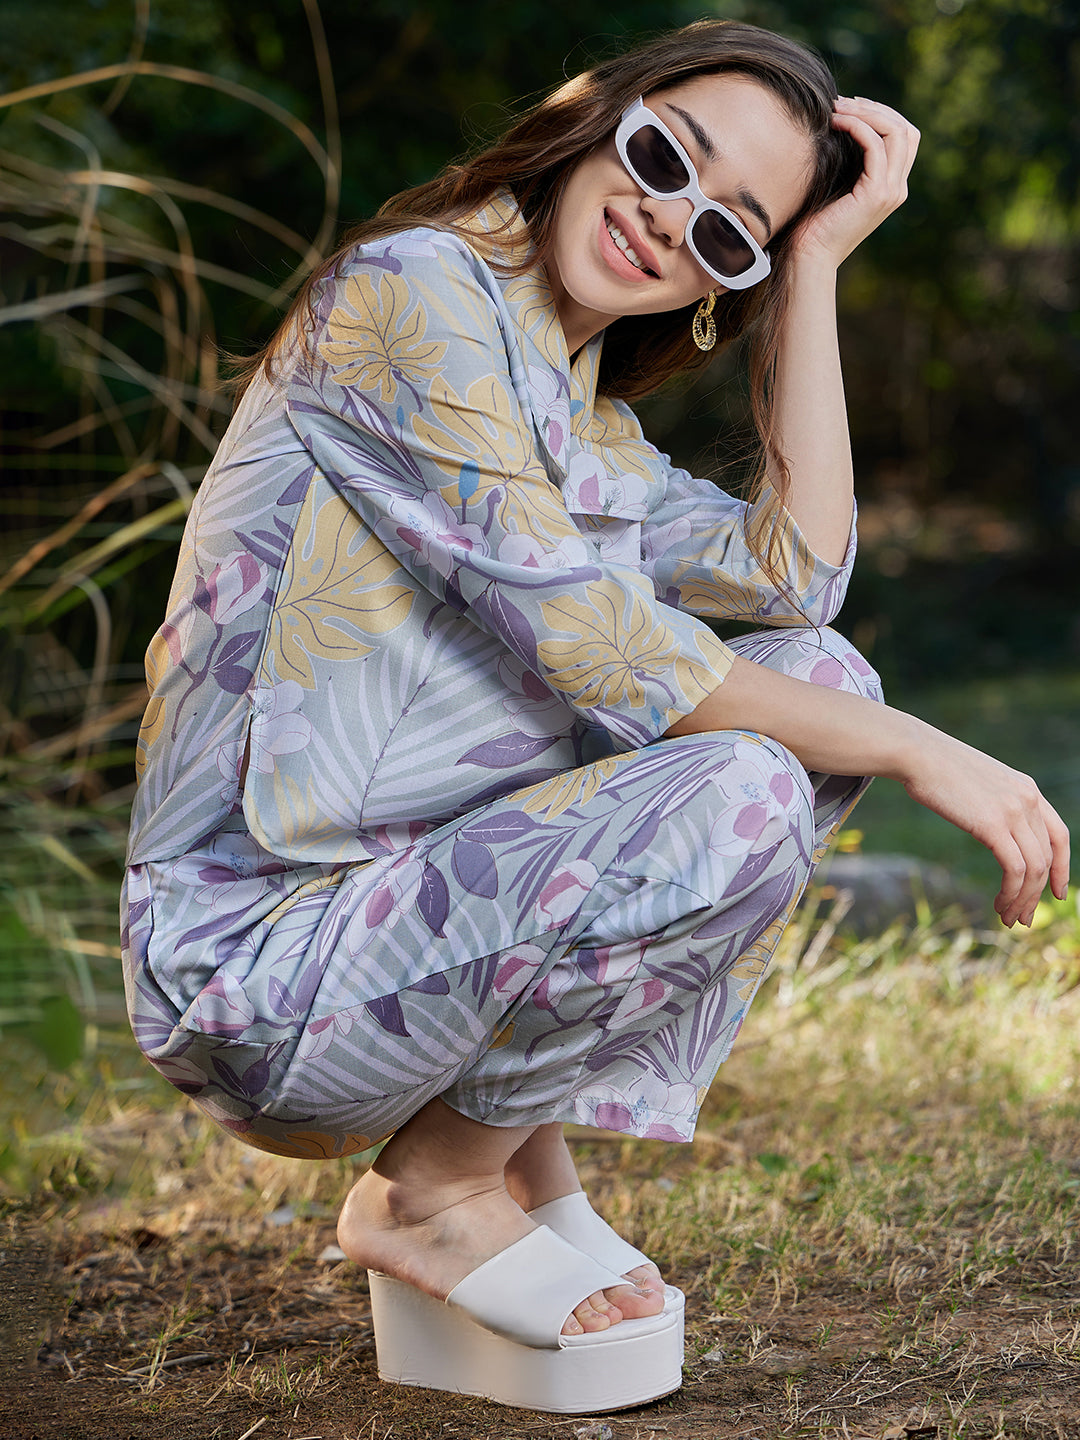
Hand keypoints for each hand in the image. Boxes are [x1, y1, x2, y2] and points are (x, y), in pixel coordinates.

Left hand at [792, 96, 919, 269]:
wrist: (808, 256)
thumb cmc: (813, 223)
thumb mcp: (835, 184)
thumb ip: (848, 160)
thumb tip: (839, 121)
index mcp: (892, 186)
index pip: (904, 136)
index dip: (881, 114)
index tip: (850, 107)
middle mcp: (898, 188)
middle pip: (906, 129)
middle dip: (876, 109)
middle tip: (843, 103)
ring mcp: (891, 192)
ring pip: (896, 132)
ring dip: (867, 113)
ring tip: (838, 109)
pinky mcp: (877, 194)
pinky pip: (876, 147)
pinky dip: (858, 127)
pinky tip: (837, 123)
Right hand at [899, 728, 1070, 927]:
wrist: (917, 753)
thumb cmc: (936, 767)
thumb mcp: (978, 782)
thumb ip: (994, 802)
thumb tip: (991, 825)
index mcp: (1028, 789)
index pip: (1059, 835)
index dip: (1063, 867)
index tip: (1057, 892)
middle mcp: (1028, 800)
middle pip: (1047, 858)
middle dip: (1037, 895)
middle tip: (1022, 918)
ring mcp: (1013, 812)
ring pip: (1034, 869)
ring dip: (1023, 900)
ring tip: (1009, 918)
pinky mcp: (993, 825)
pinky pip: (1015, 869)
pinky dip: (1011, 893)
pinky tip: (999, 903)